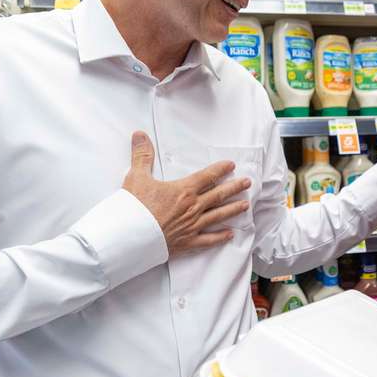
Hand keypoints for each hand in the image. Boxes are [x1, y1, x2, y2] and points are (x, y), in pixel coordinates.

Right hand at [122, 132, 250, 254]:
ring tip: (245, 205)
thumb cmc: (134, 207)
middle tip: (247, 183)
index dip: (220, 170)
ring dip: (233, 209)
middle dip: (234, 187)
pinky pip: (208, 240)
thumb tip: (140, 134)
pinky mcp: (187, 242)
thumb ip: (142, 155)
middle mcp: (193, 207)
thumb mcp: (136, 176)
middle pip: (219, 195)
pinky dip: (220, 237)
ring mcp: (192, 226)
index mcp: (184, 190)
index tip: (231, 165)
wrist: (129, 236)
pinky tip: (230, 234)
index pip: (207, 176)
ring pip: (218, 216)